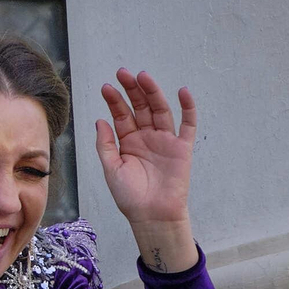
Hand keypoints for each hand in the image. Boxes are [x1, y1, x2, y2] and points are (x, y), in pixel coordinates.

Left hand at [96, 68, 198, 271]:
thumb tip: (100, 120)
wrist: (151, 215)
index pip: (121, 115)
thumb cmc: (129, 195)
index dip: (114, 100)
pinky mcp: (182, 148)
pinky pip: (187, 125)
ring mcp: (164, 140)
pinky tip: (182, 92)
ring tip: (143, 77)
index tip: (107, 87)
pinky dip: (188, 108)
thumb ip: (105, 144)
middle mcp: (146, 137)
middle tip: (123, 73)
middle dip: (132, 90)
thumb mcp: (110, 168)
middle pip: (140, 107)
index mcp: (127, 141)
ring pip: (160, 110)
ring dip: (153, 93)